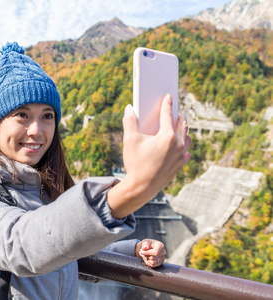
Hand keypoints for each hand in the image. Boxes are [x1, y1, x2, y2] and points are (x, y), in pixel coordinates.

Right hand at [107, 94, 190, 218]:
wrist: (142, 187)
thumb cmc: (136, 163)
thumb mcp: (130, 140)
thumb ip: (129, 121)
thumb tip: (129, 108)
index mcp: (167, 136)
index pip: (168, 115)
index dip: (167, 104)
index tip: (169, 97)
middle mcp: (178, 144)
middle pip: (182, 124)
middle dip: (178, 116)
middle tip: (173, 111)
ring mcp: (181, 155)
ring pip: (187, 137)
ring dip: (183, 130)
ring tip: (176, 127)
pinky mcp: (180, 165)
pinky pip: (186, 151)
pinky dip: (182, 145)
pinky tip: (178, 145)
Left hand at [135, 239, 165, 267]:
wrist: (148, 247)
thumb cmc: (147, 244)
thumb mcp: (145, 242)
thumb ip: (145, 245)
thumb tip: (144, 248)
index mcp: (160, 245)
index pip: (155, 252)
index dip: (147, 253)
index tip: (140, 252)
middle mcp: (163, 252)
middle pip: (153, 257)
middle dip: (145, 255)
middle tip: (141, 252)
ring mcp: (162, 258)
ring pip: (153, 262)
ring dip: (146, 259)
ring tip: (143, 255)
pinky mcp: (160, 262)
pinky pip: (153, 265)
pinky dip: (148, 262)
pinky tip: (146, 258)